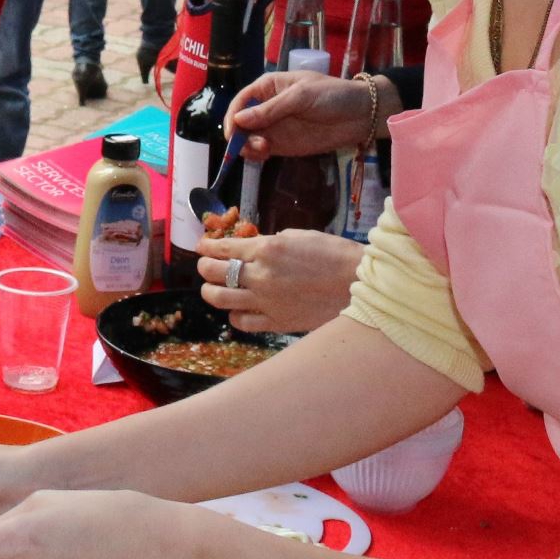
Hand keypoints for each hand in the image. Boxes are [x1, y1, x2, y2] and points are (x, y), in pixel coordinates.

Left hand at [198, 227, 363, 334]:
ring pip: (220, 299)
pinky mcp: (276, 322)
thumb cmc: (333, 254)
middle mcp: (260, 275)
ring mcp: (266, 301)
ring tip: (213, 289)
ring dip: (211, 292)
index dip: (206, 247)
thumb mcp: (299, 236)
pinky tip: (238, 309)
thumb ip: (270, 243)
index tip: (202, 246)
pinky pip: (241, 321)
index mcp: (266, 248)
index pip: (222, 248)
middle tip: (206, 267)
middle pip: (213, 273)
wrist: (358, 284)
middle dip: (204, 268)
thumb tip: (253, 249)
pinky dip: (234, 315)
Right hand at [228, 69, 388, 160]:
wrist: (362, 115)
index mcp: (268, 87)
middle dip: (240, 134)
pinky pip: (261, 150)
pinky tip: (265, 154)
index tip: (232, 132)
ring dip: (248, 146)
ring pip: (248, 138)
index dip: (233, 116)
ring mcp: (274, 127)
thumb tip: (239, 119)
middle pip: (241, 122)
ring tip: (263, 149)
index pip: (241, 101)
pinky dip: (257, 154)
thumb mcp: (301, 96)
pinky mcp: (283, 145)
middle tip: (252, 144)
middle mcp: (266, 107)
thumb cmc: (333, 95)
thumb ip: (270, 109)